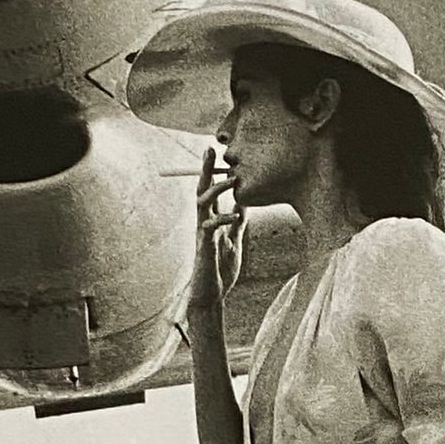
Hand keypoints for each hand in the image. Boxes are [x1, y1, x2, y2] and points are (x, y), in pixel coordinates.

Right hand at [186, 147, 244, 311]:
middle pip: (202, 190)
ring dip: (216, 189)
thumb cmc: (220, 269)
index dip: (213, 171)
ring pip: (202, 203)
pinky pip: (210, 227)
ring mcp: (202, 234)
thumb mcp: (234, 241)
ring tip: (231, 178)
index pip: (210, 190)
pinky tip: (236, 215)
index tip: (219, 152)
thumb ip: (236, 222)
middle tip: (210, 148)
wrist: (212, 295)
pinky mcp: (204, 247)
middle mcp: (203, 222)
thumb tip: (243, 204)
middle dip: (205, 169)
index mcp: (211, 220)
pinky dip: (223, 218)